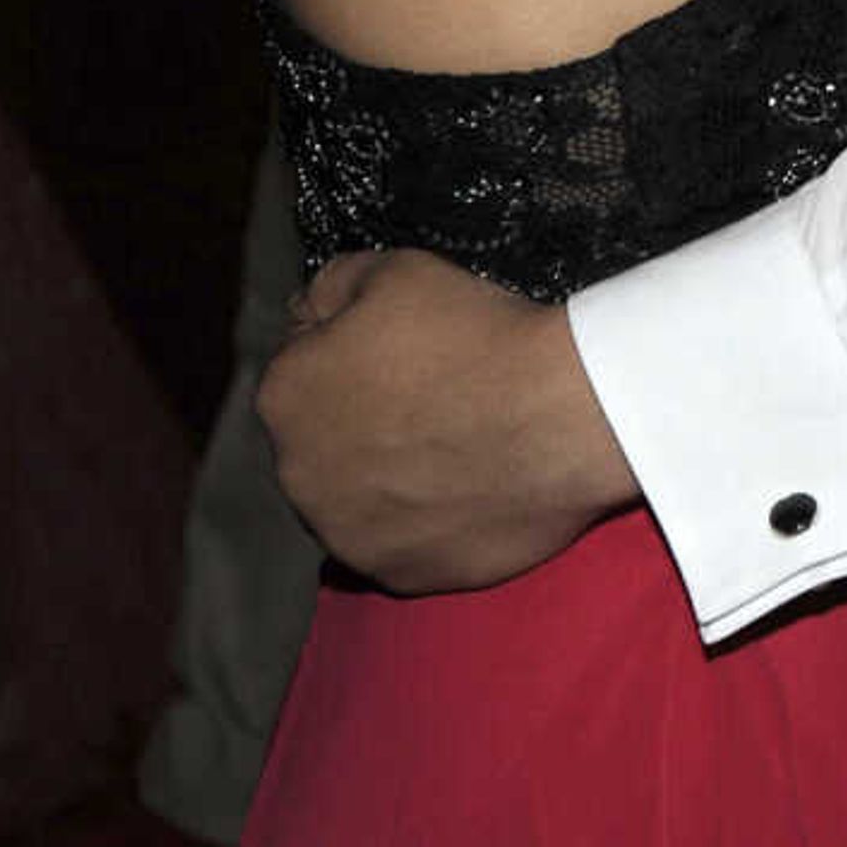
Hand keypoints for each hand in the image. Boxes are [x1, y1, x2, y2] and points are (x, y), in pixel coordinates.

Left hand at [259, 248, 637, 592]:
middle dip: (364, 422)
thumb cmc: (479, 335)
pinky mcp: (398, 576)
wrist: (560, 416)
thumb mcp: (400, 270)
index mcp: (286, 394)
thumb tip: (312, 309)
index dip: (357, 354)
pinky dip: (429, 524)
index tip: (408, 353)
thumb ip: (335, 285)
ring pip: (359, 500)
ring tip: (457, 450)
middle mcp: (296, 475)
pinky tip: (472, 492)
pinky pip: (405, 545)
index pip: (305, 367)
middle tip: (436, 399)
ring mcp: (346, 535)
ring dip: (390, 479)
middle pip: (325, 441)